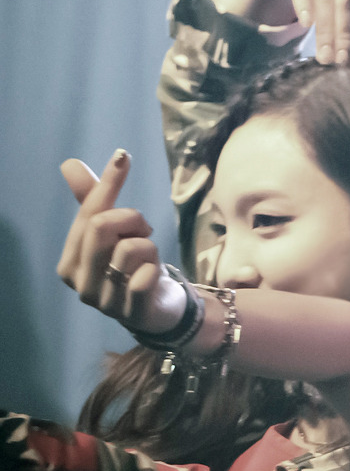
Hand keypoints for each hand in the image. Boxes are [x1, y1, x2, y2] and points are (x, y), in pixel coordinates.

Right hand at [57, 151, 185, 334]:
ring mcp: (104, 302)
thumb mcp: (113, 232)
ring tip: (148, 257)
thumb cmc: (131, 266)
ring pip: (129, 249)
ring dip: (148, 246)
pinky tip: (153, 276)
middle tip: (143, 230)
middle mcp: (81, 284)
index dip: (108, 185)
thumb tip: (70, 164)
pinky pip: (144, 277)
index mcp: (69, 263)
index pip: (87, 215)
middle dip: (132, 219)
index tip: (123, 157)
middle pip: (102, 227)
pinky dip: (155, 268)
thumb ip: (92, 200)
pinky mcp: (131, 312)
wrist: (158, 308)